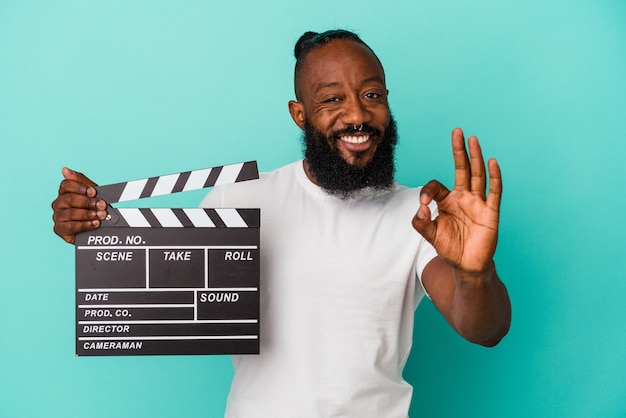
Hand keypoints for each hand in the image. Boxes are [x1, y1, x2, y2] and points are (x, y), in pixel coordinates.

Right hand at [51, 167, 107, 243]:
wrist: (94, 228)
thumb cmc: (91, 208)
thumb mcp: (90, 193)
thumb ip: (80, 180)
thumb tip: (65, 170)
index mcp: (64, 192)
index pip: (66, 185)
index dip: (81, 188)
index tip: (93, 192)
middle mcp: (58, 203)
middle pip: (69, 199)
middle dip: (88, 202)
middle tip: (102, 205)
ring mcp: (58, 216)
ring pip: (70, 213)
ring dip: (88, 214)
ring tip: (101, 215)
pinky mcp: (60, 229)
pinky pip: (71, 226)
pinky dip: (85, 225)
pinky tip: (94, 224)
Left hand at [412, 128, 501, 273]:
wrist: (467, 265)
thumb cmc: (450, 248)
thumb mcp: (430, 235)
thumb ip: (421, 222)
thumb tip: (421, 208)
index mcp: (448, 201)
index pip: (437, 185)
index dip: (428, 190)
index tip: (424, 204)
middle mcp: (463, 197)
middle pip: (462, 169)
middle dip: (459, 151)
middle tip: (457, 131)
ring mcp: (478, 203)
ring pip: (477, 175)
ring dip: (475, 157)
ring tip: (472, 139)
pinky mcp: (490, 212)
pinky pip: (494, 192)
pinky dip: (494, 177)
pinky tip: (492, 162)